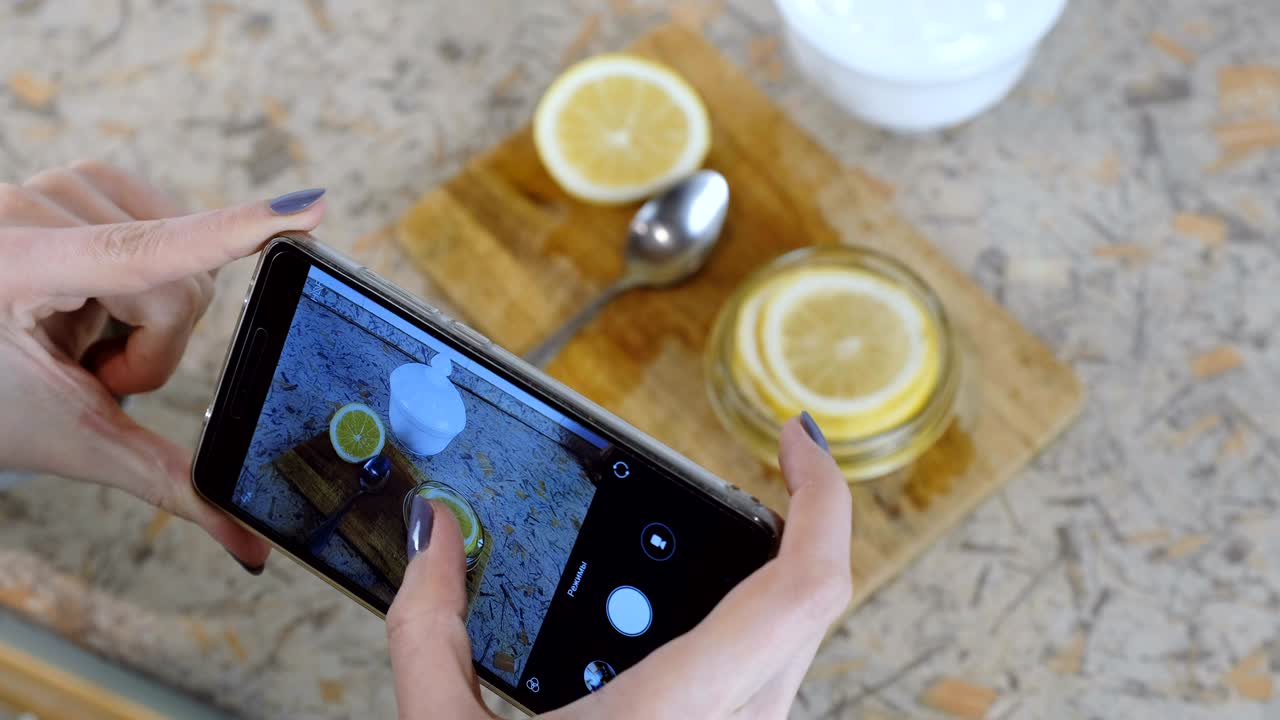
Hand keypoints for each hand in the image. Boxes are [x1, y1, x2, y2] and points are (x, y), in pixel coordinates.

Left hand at [0, 162, 326, 571]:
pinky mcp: (78, 178)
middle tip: (94, 368)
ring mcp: (55, 185)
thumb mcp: (71, 437)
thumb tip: (251, 548)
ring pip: (183, 256)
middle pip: (179, 282)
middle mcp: (29, 210)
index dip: (230, 233)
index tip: (307, 207)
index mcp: (12, 267)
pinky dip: (151, 274)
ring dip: (150, 312)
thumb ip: (169, 483)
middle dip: (156, 344)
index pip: (142, 257)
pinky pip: (167, 224)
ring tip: (82, 330)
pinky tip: (97, 295)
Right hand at [387, 415, 852, 718]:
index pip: (805, 588)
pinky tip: (709, 612)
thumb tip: (434, 533)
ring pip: (802, 645)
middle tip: (767, 468)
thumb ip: (428, 628)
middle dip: (801, 519)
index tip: (795, 437)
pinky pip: (777, 681)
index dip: (823, 497)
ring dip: (783, 575)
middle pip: (813, 602)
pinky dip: (764, 626)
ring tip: (742, 527)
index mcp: (677, 718)